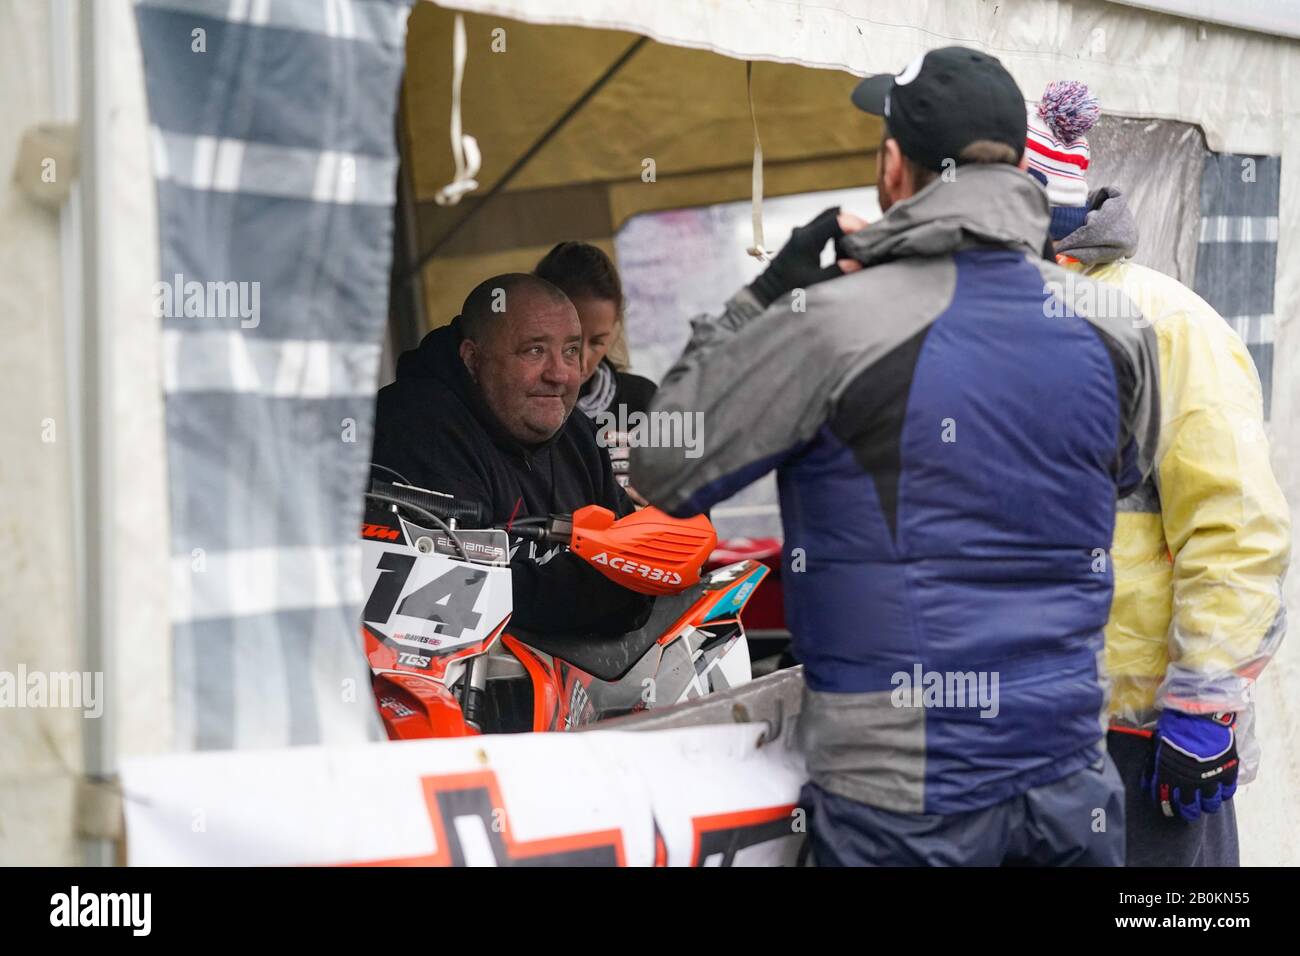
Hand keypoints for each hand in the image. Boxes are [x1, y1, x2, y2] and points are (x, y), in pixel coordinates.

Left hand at [748, 207, 867, 307]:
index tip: (868, 235)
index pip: (836, 219)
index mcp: (806, 239)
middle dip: (852, 223)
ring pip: (828, 220)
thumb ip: (837, 272)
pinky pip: (822, 228)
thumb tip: (857, 263)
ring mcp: (801, 234)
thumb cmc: (787, 291)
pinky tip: (843, 249)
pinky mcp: (800, 240)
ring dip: (843, 228)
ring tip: (856, 244)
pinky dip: (835, 234)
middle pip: (833, 214)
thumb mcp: (815, 284)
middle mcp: (803, 232)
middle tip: (865, 238)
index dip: (856, 224)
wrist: (765, 295)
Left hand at [1142, 710, 1238, 820]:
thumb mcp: (1159, 745)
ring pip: (1210, 804)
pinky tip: (1220, 791)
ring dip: (1207, 805)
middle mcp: (1189, 783)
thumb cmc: (1175, 725)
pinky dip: (1224, 793)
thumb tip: (1149, 779)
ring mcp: (1210, 779)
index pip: (1165, 800)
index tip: (1167, 809)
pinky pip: (1227, 792)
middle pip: (1189, 808)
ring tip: (1205, 803)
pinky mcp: (1227, 772)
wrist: (1199, 715)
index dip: (1166, 807)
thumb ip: (1156, 764)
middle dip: (1187, 811)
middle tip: (1188, 811)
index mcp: (1169, 776)